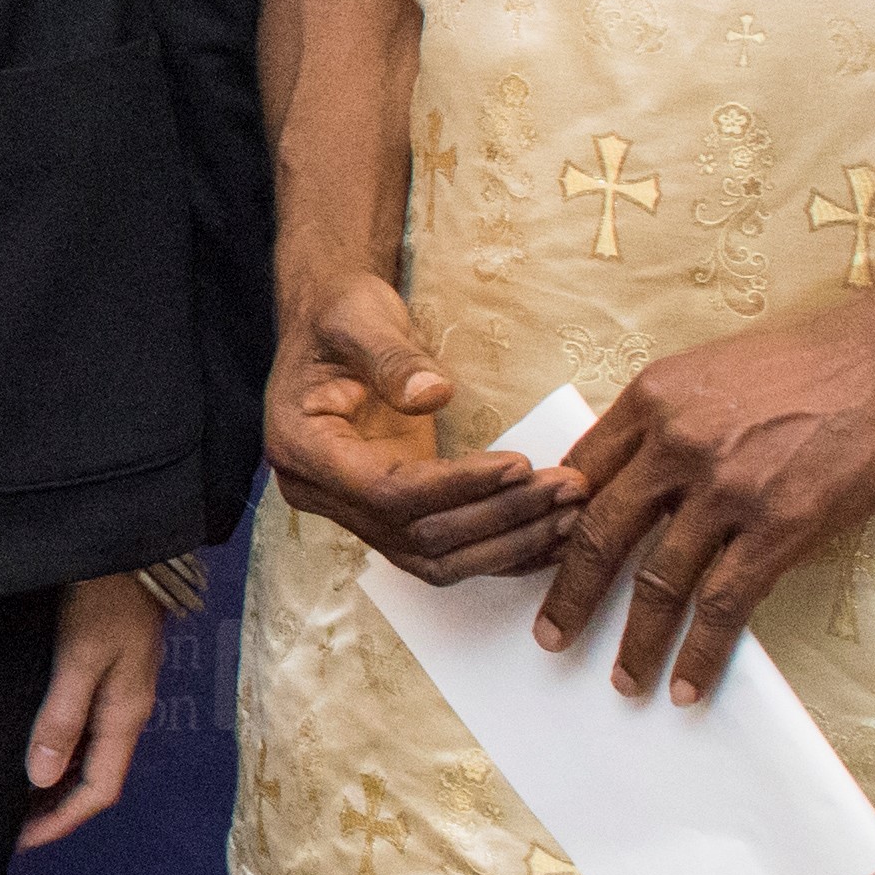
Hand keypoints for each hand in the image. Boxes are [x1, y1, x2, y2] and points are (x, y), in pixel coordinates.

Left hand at [17, 572, 168, 850]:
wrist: (125, 543)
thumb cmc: (105, 596)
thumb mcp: (80, 655)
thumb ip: (62, 715)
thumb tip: (40, 778)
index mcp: (126, 714)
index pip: (99, 790)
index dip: (62, 820)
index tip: (20, 841)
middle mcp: (125, 710)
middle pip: (93, 777)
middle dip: (55, 807)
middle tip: (7, 824)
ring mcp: (117, 690)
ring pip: (87, 754)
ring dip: (54, 779)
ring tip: (10, 793)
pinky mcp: (103, 669)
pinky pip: (80, 726)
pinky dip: (55, 747)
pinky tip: (27, 744)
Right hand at [264, 271, 575, 584]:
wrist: (328, 326)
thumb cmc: (340, 316)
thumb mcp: (359, 319)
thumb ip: (392, 358)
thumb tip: (433, 394)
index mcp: (302, 449)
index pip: (386, 492)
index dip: (456, 485)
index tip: (520, 462)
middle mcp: (322, 494)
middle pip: (417, 535)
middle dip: (499, 516)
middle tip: (568, 487)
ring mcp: (355, 512)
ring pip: (435, 558)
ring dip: (507, 543)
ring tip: (571, 513)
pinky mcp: (388, 517)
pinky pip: (444, 553)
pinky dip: (499, 551)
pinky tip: (549, 535)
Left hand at [535, 298, 874, 703]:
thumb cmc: (815, 360)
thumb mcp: (714, 371)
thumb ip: (668, 420)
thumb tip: (634, 477)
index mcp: (652, 398)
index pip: (577, 472)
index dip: (551, 526)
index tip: (535, 563)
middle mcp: (676, 442)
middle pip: (599, 533)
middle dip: (568, 595)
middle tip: (550, 636)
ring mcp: (726, 487)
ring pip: (658, 581)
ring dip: (636, 641)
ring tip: (622, 680)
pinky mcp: (781, 525)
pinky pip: (724, 604)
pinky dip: (700, 651)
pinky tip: (687, 684)